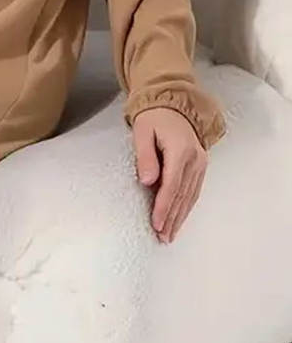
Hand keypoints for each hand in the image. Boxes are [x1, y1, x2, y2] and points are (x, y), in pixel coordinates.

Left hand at [132, 106, 207, 242]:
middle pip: (182, 195)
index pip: (171, 185)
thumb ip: (145, 157)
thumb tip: (147, 181)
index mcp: (181, 151)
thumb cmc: (153, 117)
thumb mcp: (142, 132)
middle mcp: (195, 160)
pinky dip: (186, 206)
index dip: (164, 206)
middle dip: (172, 218)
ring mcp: (200, 164)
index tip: (157, 223)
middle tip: (163, 237)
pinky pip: (194, 190)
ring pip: (190, 196)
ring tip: (170, 234)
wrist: (173, 105)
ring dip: (180, 216)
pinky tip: (180, 218)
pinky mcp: (200, 166)